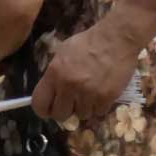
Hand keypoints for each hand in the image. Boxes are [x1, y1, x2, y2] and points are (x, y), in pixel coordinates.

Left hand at [31, 8, 149, 121]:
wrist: (115, 40)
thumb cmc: (88, 43)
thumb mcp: (63, 54)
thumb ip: (56, 74)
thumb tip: (53, 91)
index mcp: (55, 73)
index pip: (40, 103)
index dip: (44, 110)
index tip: (50, 110)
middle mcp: (69, 86)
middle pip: (61, 114)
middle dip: (65, 111)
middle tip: (71, 105)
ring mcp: (88, 93)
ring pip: (82, 115)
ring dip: (85, 108)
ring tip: (90, 95)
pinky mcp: (106, 98)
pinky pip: (99, 112)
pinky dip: (100, 106)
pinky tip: (102, 94)